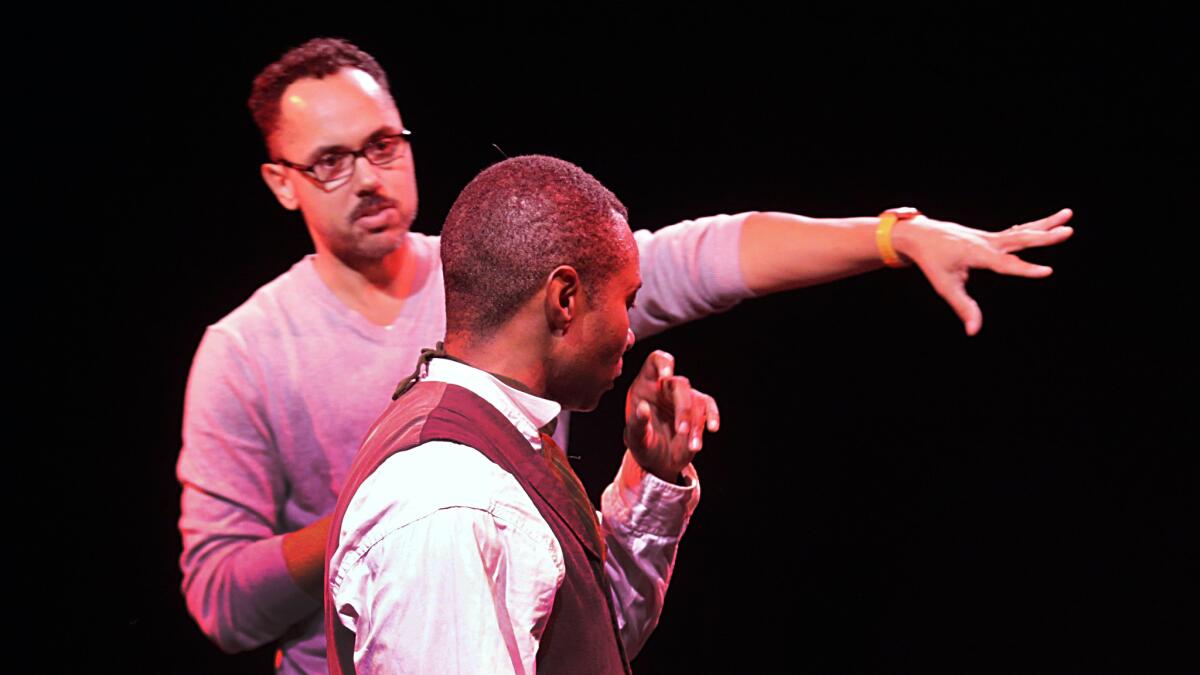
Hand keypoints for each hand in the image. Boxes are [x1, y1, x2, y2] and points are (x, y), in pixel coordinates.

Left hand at [624, 350, 719, 481]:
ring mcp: (683, 397)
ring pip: (696, 399)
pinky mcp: (698, 410)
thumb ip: (637, 423)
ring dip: (696, 423)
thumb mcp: (635, 438)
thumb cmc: (642, 444)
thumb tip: (643, 408)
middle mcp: (666, 387)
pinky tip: (712, 428)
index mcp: (646, 385)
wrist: (658, 462)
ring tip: (693, 446)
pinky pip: (708, 407)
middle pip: (680, 383)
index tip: (666, 375)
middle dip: (683, 408)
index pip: (655, 361)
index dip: (662, 363)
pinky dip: (712, 416)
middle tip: (682, 431)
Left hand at [893, 208, 1073, 334]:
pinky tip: (1052, 223)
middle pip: (1020, 239)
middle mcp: (988, 243)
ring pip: (1023, 230)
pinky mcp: (991, 237)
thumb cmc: (933, 262)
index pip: (1006, 265)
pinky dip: (1034, 227)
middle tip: (1069, 230)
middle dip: (1045, 236)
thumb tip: (973, 331)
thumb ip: (963, 307)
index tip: (1049, 271)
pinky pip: (1017, 232)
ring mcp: (991, 237)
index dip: (1027, 269)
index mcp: (977, 255)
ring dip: (1047, 223)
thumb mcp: (945, 286)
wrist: (922, 236)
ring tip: (1069, 214)